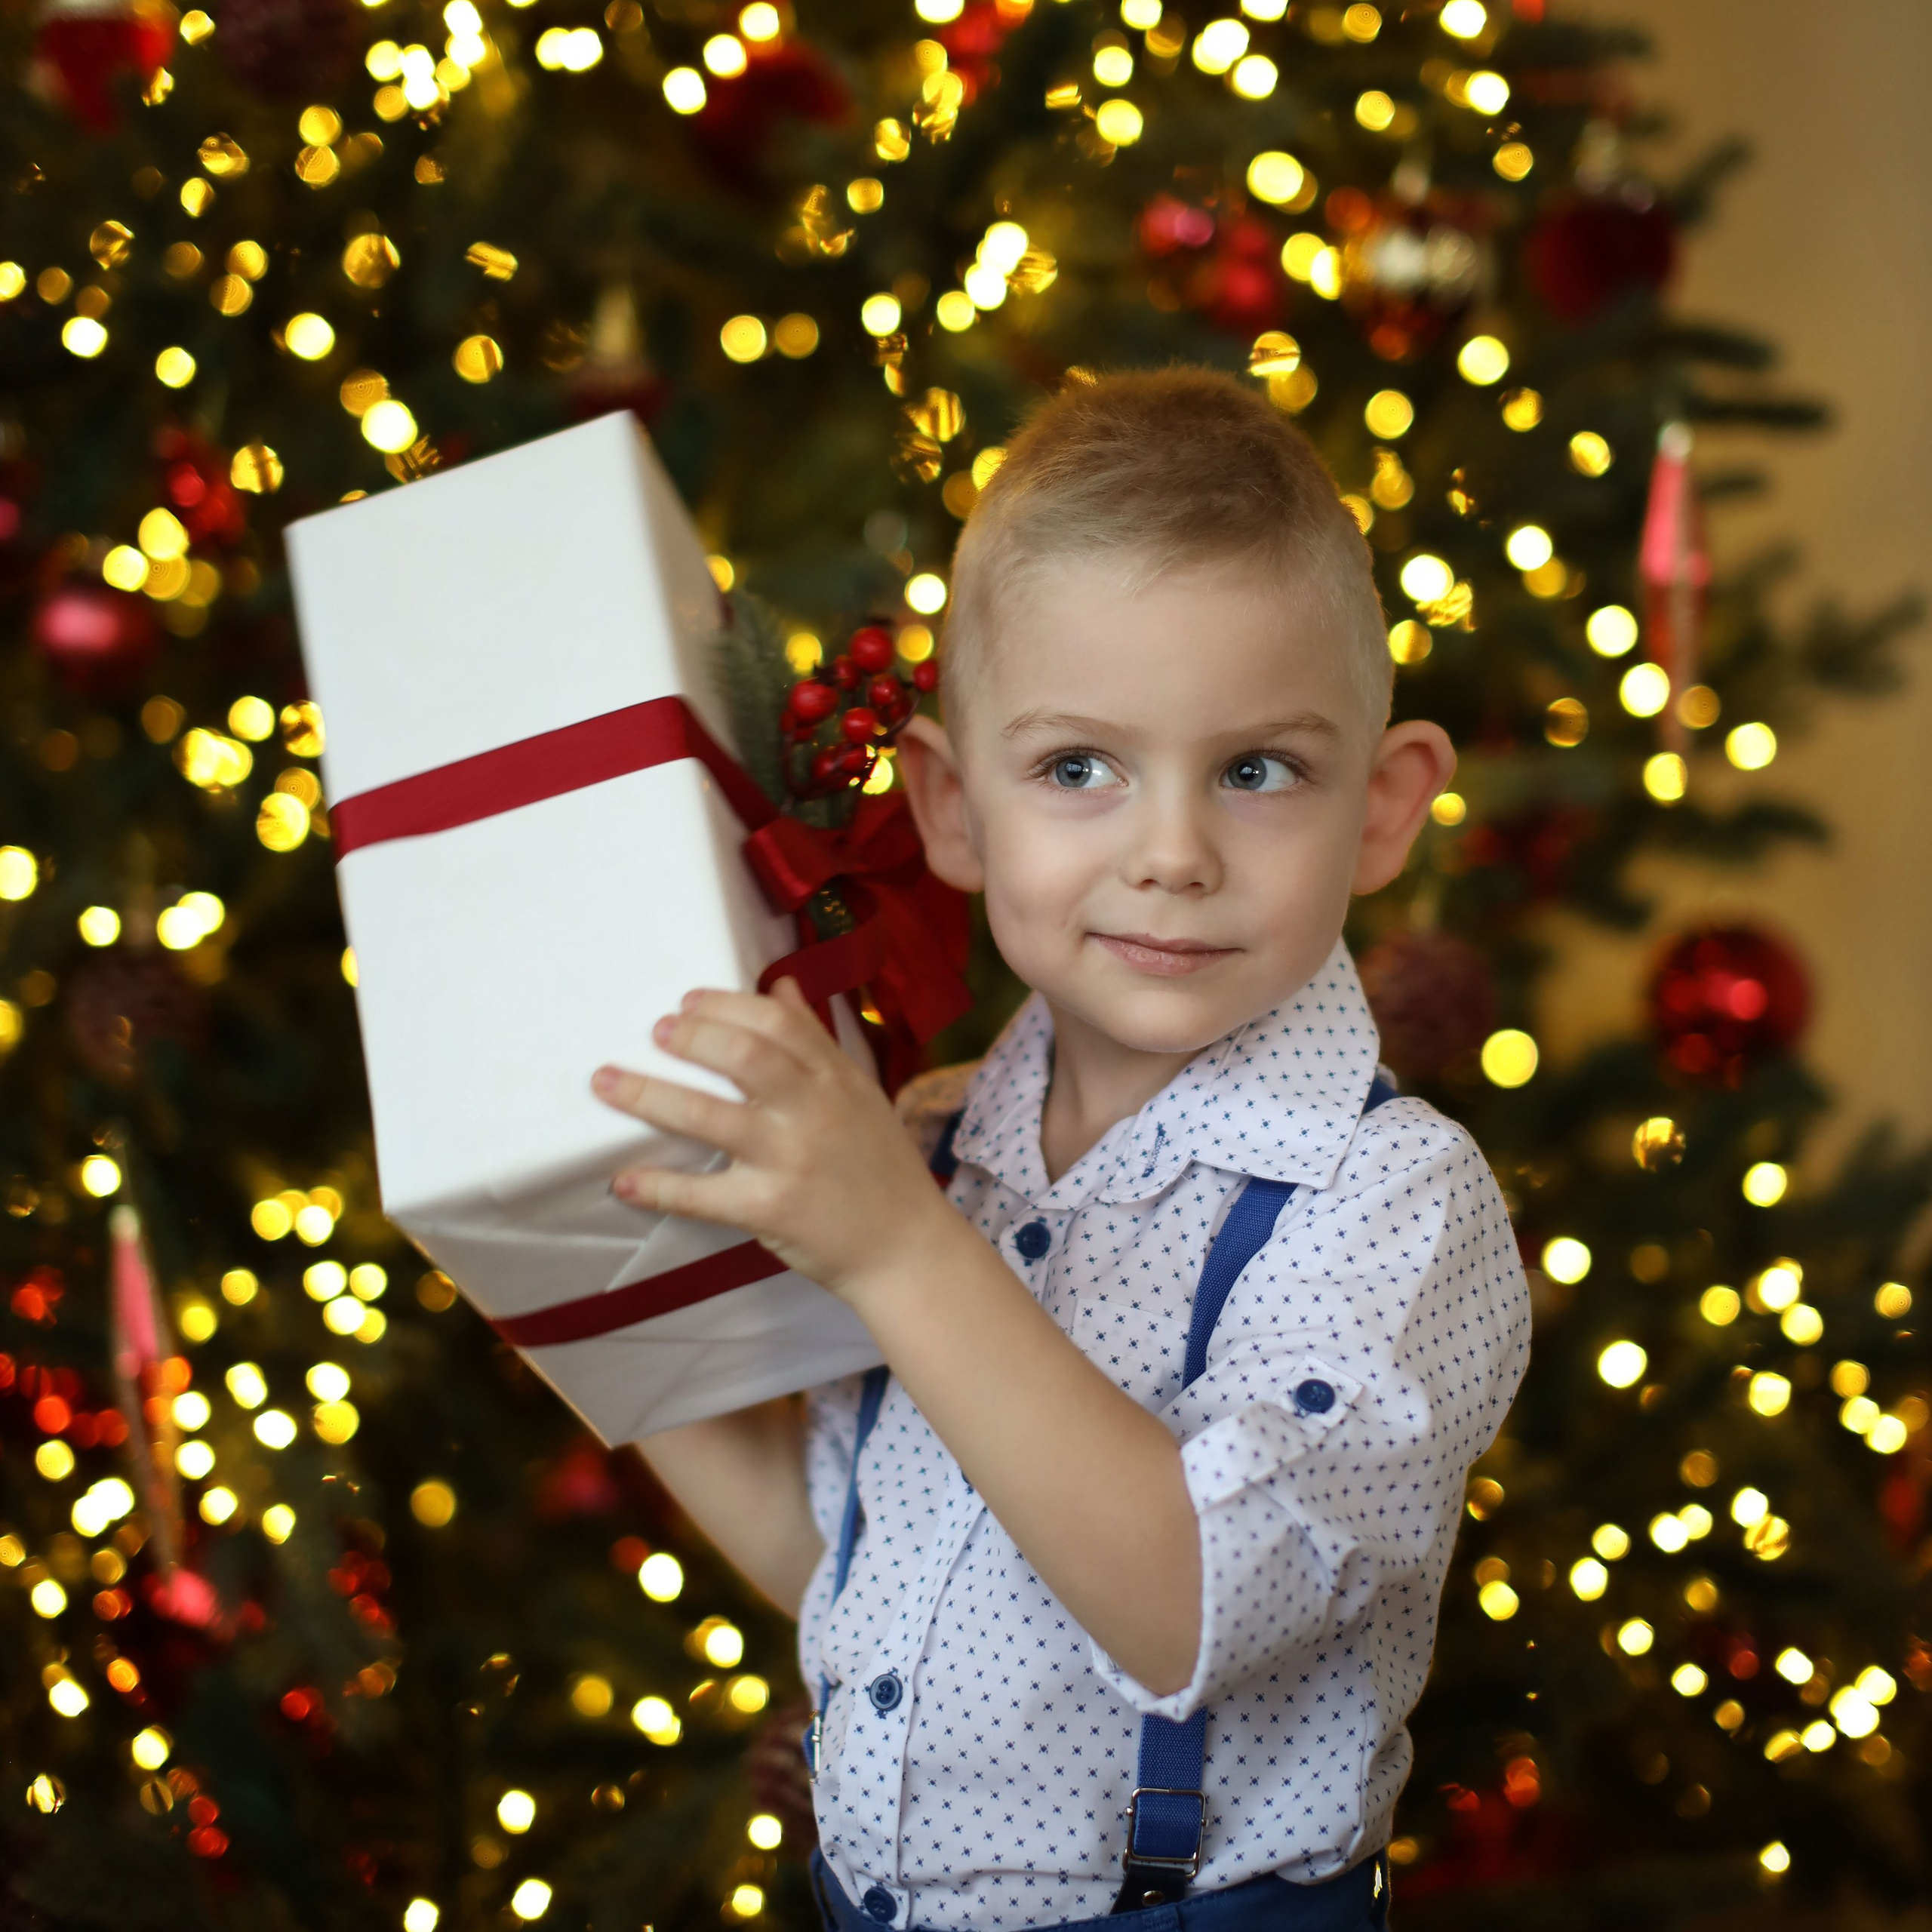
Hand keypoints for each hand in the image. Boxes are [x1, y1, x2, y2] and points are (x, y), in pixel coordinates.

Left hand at [592, 981, 953, 1302]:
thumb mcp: (859, 1093)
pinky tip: (624, 1181)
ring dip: (647, 1096)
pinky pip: (701, 1195)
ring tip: (607, 1081)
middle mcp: (813, 1111)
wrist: (906, 1248)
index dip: (725, 1005)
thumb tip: (779, 987)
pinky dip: (657, 1186)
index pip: (778, 1022)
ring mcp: (789, 1159)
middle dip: (689, 1038)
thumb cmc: (879, 1167)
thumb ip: (816, 1041)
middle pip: (742, 1055)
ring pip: (707, 1116)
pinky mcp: (770, 1209)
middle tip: (653, 1032)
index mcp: (836, 1078)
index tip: (687, 1002)